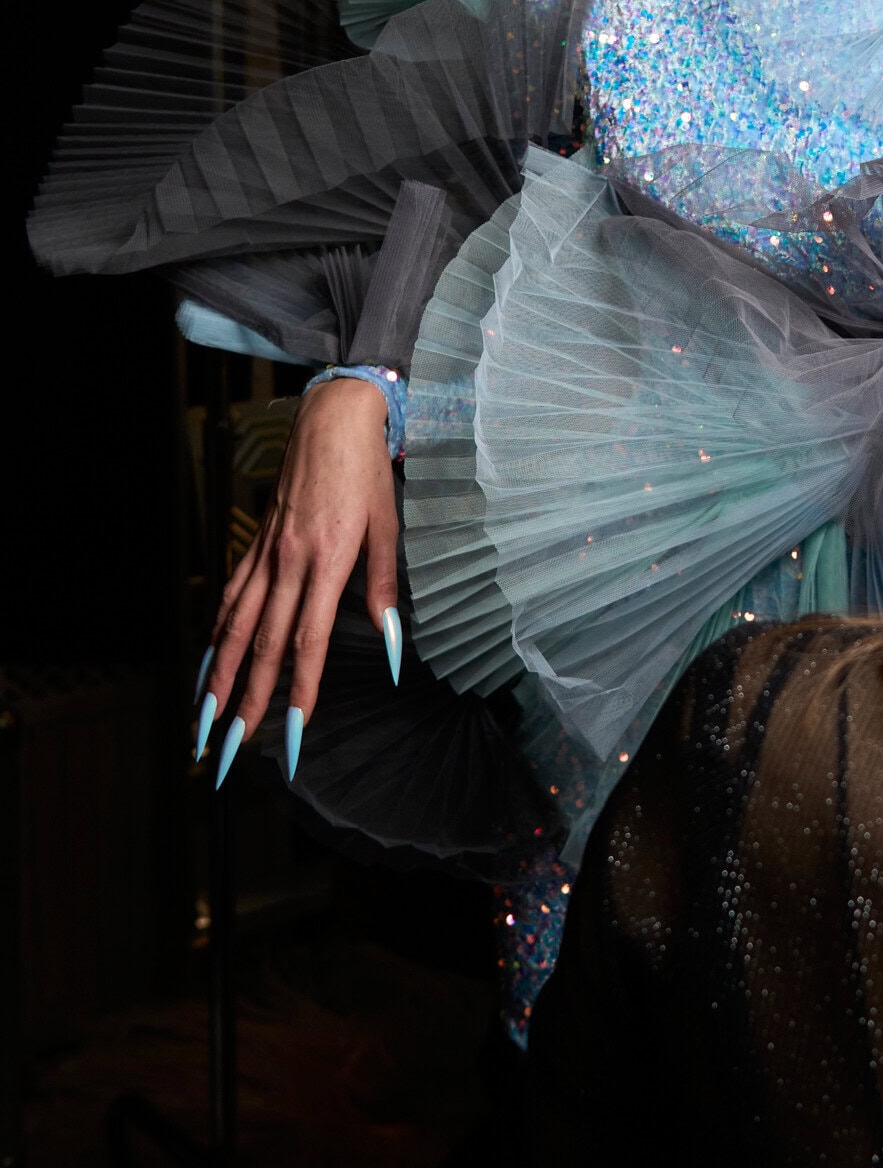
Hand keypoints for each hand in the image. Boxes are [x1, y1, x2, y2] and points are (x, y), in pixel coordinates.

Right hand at [202, 376, 397, 752]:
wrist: (332, 420)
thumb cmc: (366, 472)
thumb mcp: (387, 527)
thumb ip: (382, 588)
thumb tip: (393, 645)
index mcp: (326, 562)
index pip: (308, 642)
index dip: (299, 691)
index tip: (291, 731)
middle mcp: (288, 563)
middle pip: (262, 645)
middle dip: (244, 700)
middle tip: (227, 746)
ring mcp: (266, 553)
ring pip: (235, 625)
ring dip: (217, 674)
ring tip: (204, 717)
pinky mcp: (258, 542)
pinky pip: (231, 595)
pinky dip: (217, 630)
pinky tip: (208, 656)